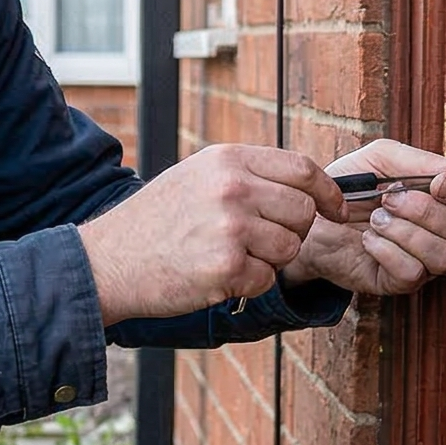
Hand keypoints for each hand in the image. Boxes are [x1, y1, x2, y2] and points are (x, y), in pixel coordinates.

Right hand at [78, 144, 346, 322]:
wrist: (108, 260)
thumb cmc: (155, 221)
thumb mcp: (197, 176)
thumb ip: (247, 174)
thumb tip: (304, 184)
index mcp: (227, 159)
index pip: (302, 169)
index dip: (328, 192)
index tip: (336, 209)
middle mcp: (231, 187)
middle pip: (303, 212)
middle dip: (293, 233)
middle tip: (262, 243)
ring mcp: (229, 227)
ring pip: (289, 248)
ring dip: (269, 261)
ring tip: (230, 257)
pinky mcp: (225, 267)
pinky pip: (266, 280)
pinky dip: (248, 285)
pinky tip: (217, 275)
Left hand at [282, 138, 445, 295]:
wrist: (311, 218)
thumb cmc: (348, 189)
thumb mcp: (381, 160)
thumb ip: (421, 161)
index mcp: (442, 200)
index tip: (437, 184)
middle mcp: (440, 232)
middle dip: (424, 210)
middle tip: (389, 198)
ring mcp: (423, 260)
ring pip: (443, 255)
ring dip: (404, 231)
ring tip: (376, 219)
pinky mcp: (399, 282)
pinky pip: (413, 272)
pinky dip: (387, 251)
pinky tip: (368, 240)